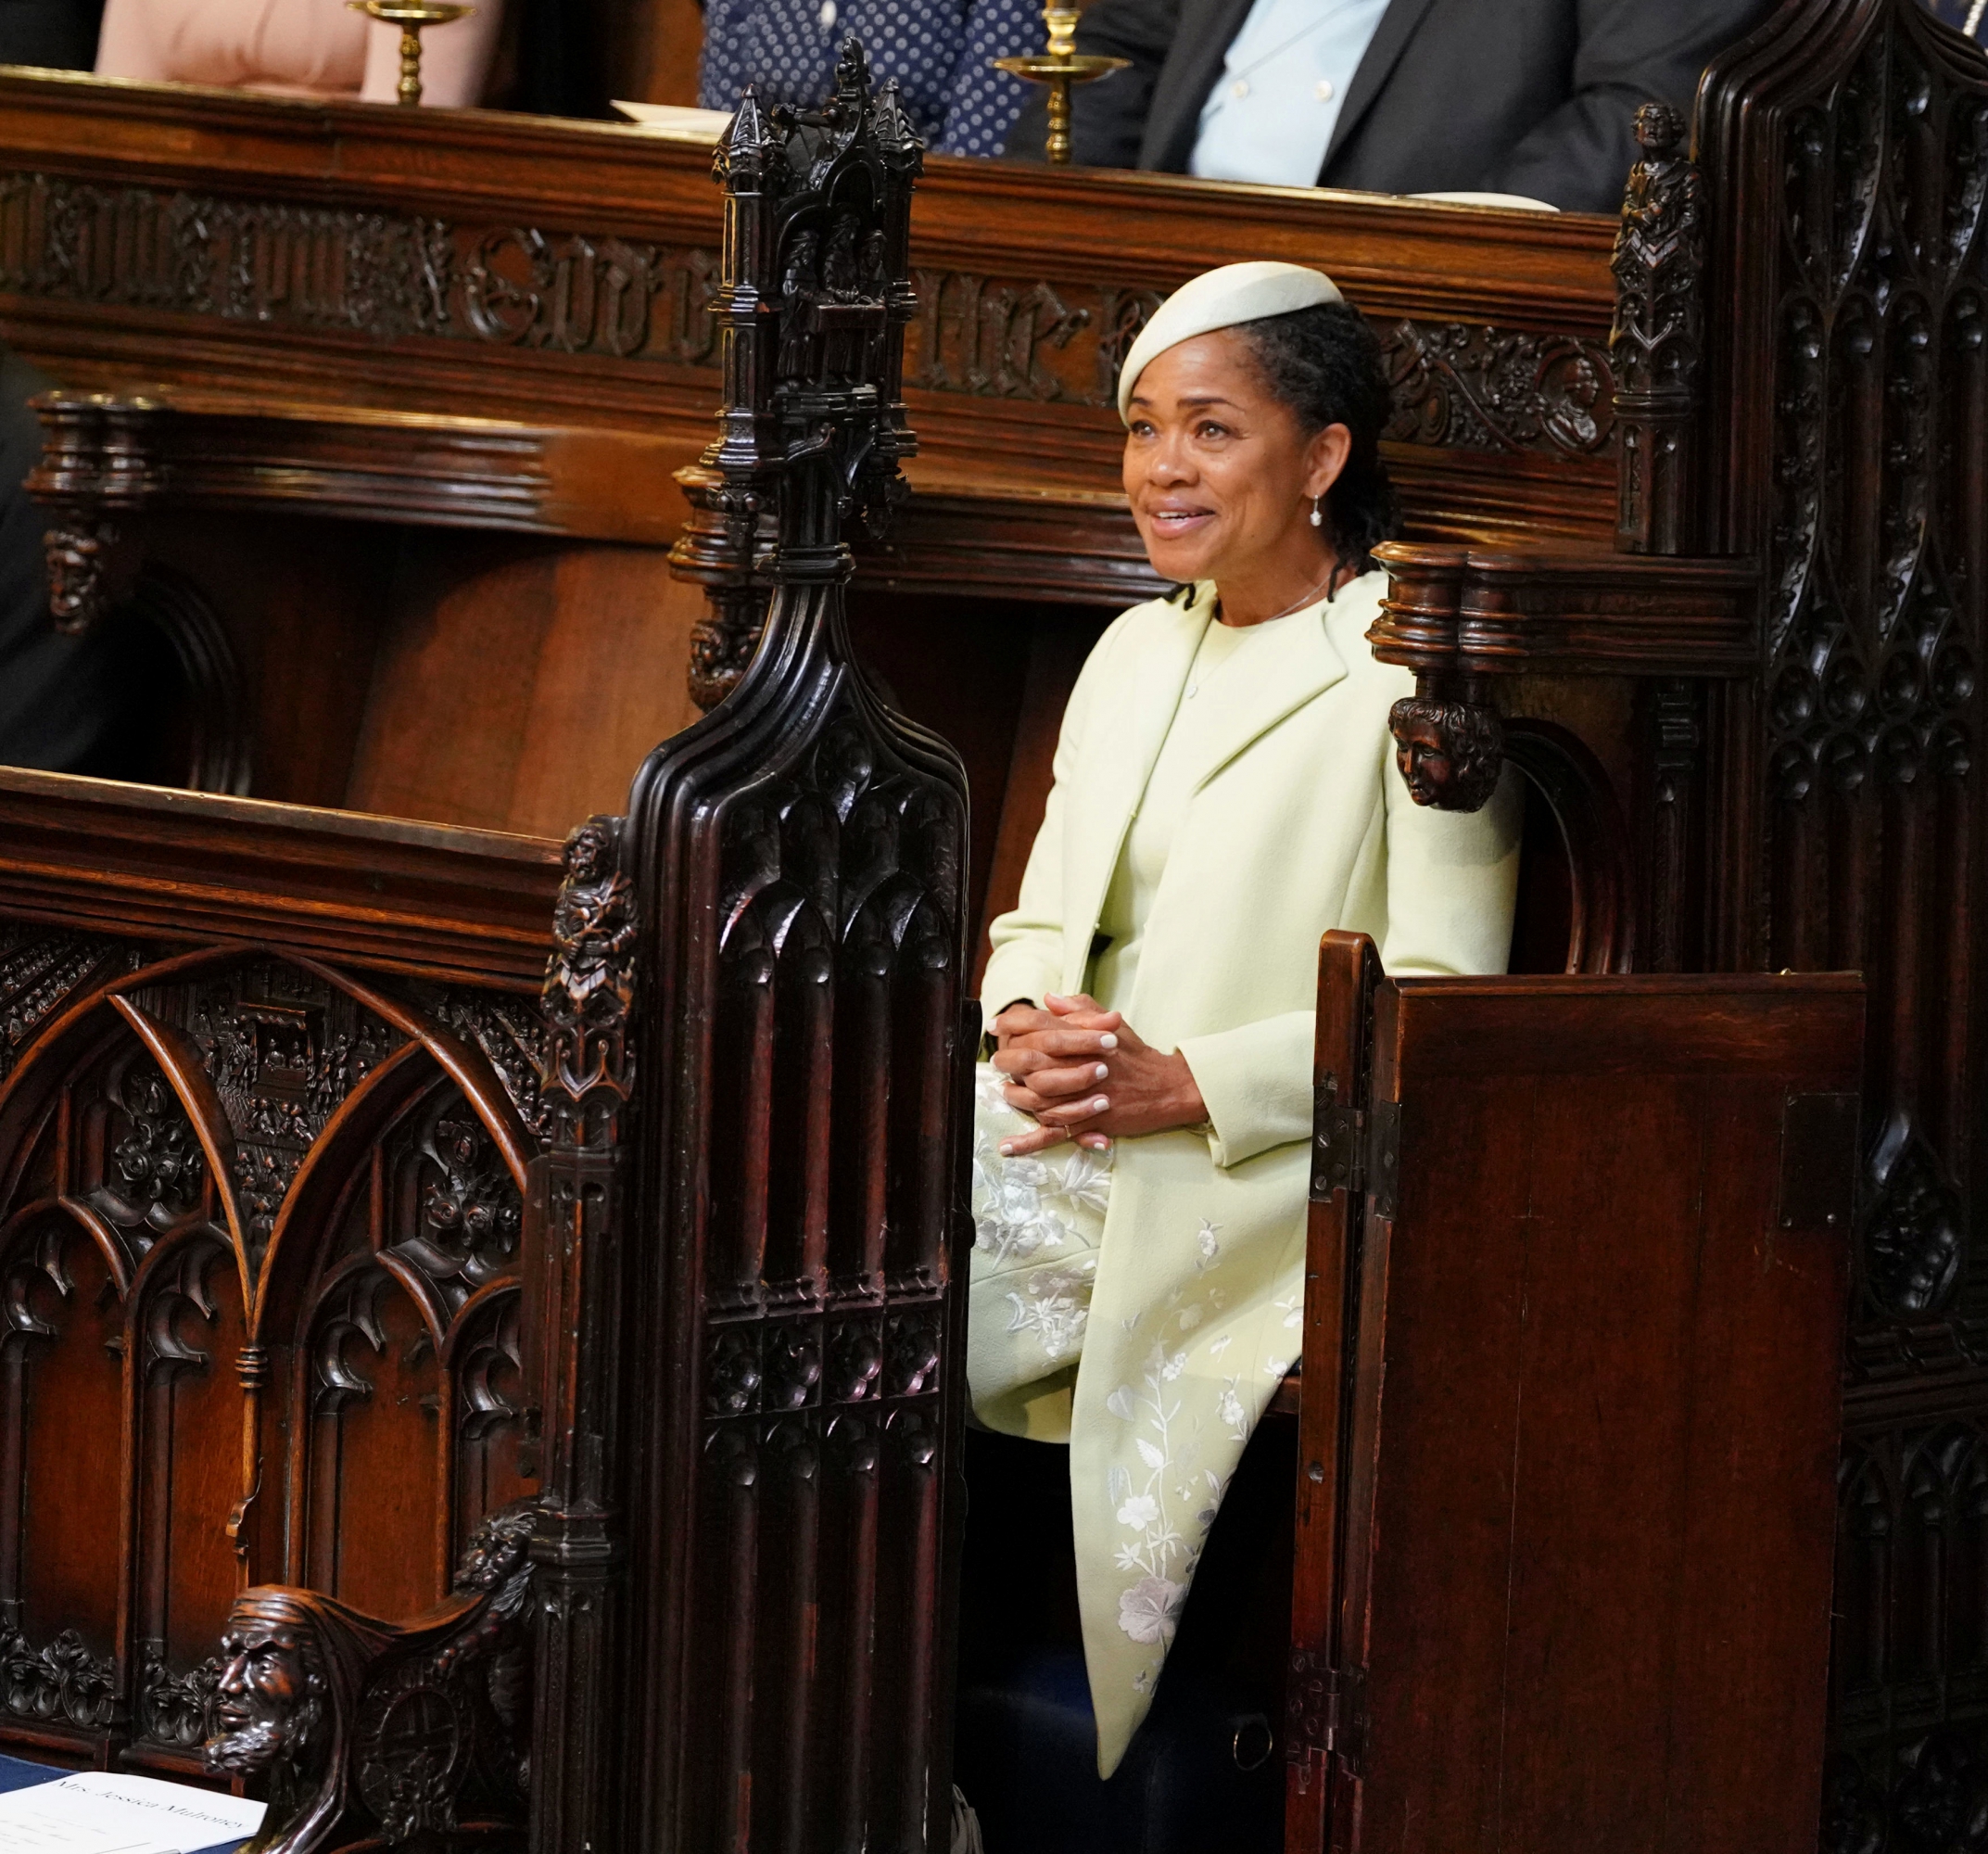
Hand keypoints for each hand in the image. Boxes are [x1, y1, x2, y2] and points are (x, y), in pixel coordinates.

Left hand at [990, 993, 1121, 1154]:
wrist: (1167, 1086)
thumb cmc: (1136, 1054)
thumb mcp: (1111, 1024)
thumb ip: (1080, 1008)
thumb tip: (1049, 998)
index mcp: (1083, 1037)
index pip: (1038, 1024)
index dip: (1012, 1023)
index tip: (996, 1026)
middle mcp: (1080, 1063)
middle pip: (1030, 1061)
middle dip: (1007, 1061)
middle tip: (998, 1062)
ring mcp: (1083, 1095)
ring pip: (1036, 1097)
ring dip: (1015, 1097)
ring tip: (1006, 1093)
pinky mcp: (1089, 1120)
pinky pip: (1053, 1133)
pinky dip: (1028, 1142)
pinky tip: (1007, 1147)